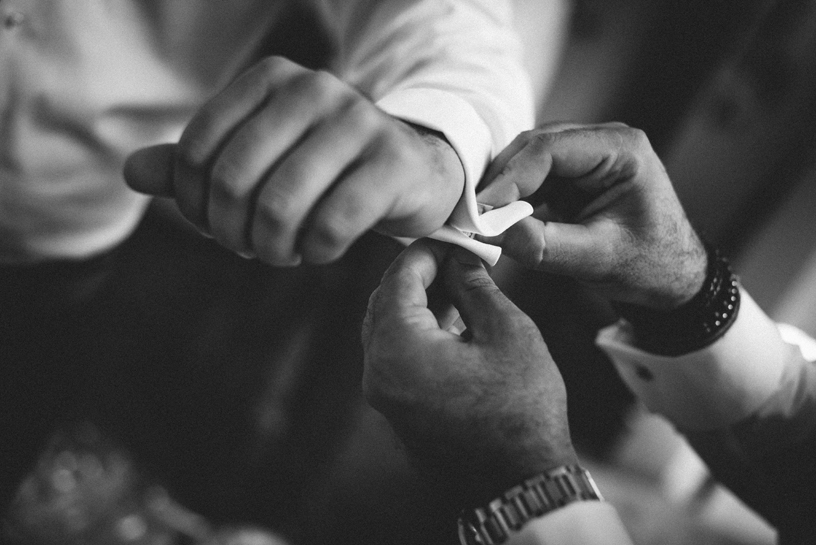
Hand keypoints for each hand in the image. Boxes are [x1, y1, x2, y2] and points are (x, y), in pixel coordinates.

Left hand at [124, 56, 463, 265]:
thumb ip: (199, 164)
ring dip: (272, 248)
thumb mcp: (259, 159)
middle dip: (232, 232)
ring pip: (281, 206)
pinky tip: (318, 250)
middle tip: (248, 248)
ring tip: (281, 252)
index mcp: (270, 80)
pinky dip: (315, 251)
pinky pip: (332, 224)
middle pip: (235, 181)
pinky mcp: (392, 161)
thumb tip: (131, 173)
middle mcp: (314, 88)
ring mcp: (358, 121)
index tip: (214, 227)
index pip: (198, 150)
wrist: (410, 169)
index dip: (194, 204)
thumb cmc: (323, 169)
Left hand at [362, 239, 576, 506]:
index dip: (426, 251)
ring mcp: (384, 394)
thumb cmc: (521, 410)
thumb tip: (460, 259)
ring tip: (460, 284)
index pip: (398, 279)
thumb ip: (475, 287)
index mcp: (399, 349)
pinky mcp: (397, 409)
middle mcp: (379, 372)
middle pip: (385, 302)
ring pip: (388, 328)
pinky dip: (417, 331)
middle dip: (418, 274)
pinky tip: (452, 320)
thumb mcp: (507, 333)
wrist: (519, 483)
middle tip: (457, 258)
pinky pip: (396, 356)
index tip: (452, 238)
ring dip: (418, 302)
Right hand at [477, 123, 706, 310]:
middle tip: (471, 215)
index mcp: (622, 149)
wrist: (673, 277)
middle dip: (501, 181)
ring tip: (481, 219)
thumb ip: (541, 245)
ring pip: (528, 159)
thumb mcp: (596, 259)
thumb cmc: (650, 266)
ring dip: (504, 188)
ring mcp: (588, 154)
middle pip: (534, 146)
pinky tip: (499, 218)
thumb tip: (488, 233)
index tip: (479, 211)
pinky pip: (533, 176)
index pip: (549, 149)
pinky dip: (513, 196)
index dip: (509, 178)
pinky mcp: (574, 173)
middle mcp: (604, 140)